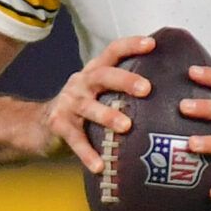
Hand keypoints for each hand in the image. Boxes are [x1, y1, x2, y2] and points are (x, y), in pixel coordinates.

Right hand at [41, 33, 155, 173]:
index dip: (130, 46)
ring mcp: (69, 104)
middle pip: (103, 76)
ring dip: (108, 116)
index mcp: (94, 72)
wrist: (41, 125)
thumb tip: (169, 95)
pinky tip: (99, 166)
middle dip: (125, 80)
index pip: (113, 52)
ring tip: (126, 126)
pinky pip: (76, 140)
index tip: (151, 44)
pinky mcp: (60, 126)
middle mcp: (81, 83)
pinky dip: (87, 154)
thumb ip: (123, 91)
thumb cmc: (84, 109)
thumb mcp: (100, 93)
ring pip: (89, 108)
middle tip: (146, 89)